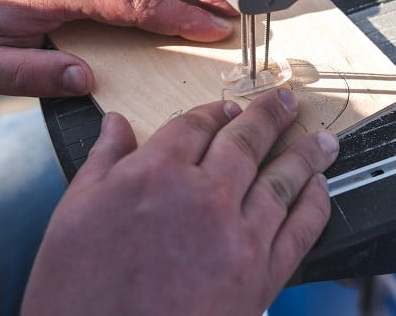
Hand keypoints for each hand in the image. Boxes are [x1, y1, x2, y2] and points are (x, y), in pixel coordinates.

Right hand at [22, 88, 338, 315]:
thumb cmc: (78, 294)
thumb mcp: (73, 215)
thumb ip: (102, 161)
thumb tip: (115, 123)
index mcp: (155, 173)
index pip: (194, 125)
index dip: (215, 112)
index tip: (229, 107)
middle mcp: (203, 195)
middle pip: (245, 141)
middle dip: (269, 115)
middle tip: (285, 100)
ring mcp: (237, 235)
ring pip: (281, 179)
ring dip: (305, 153)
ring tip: (322, 138)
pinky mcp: (261, 276)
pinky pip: (299, 230)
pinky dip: (315, 205)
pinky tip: (322, 189)